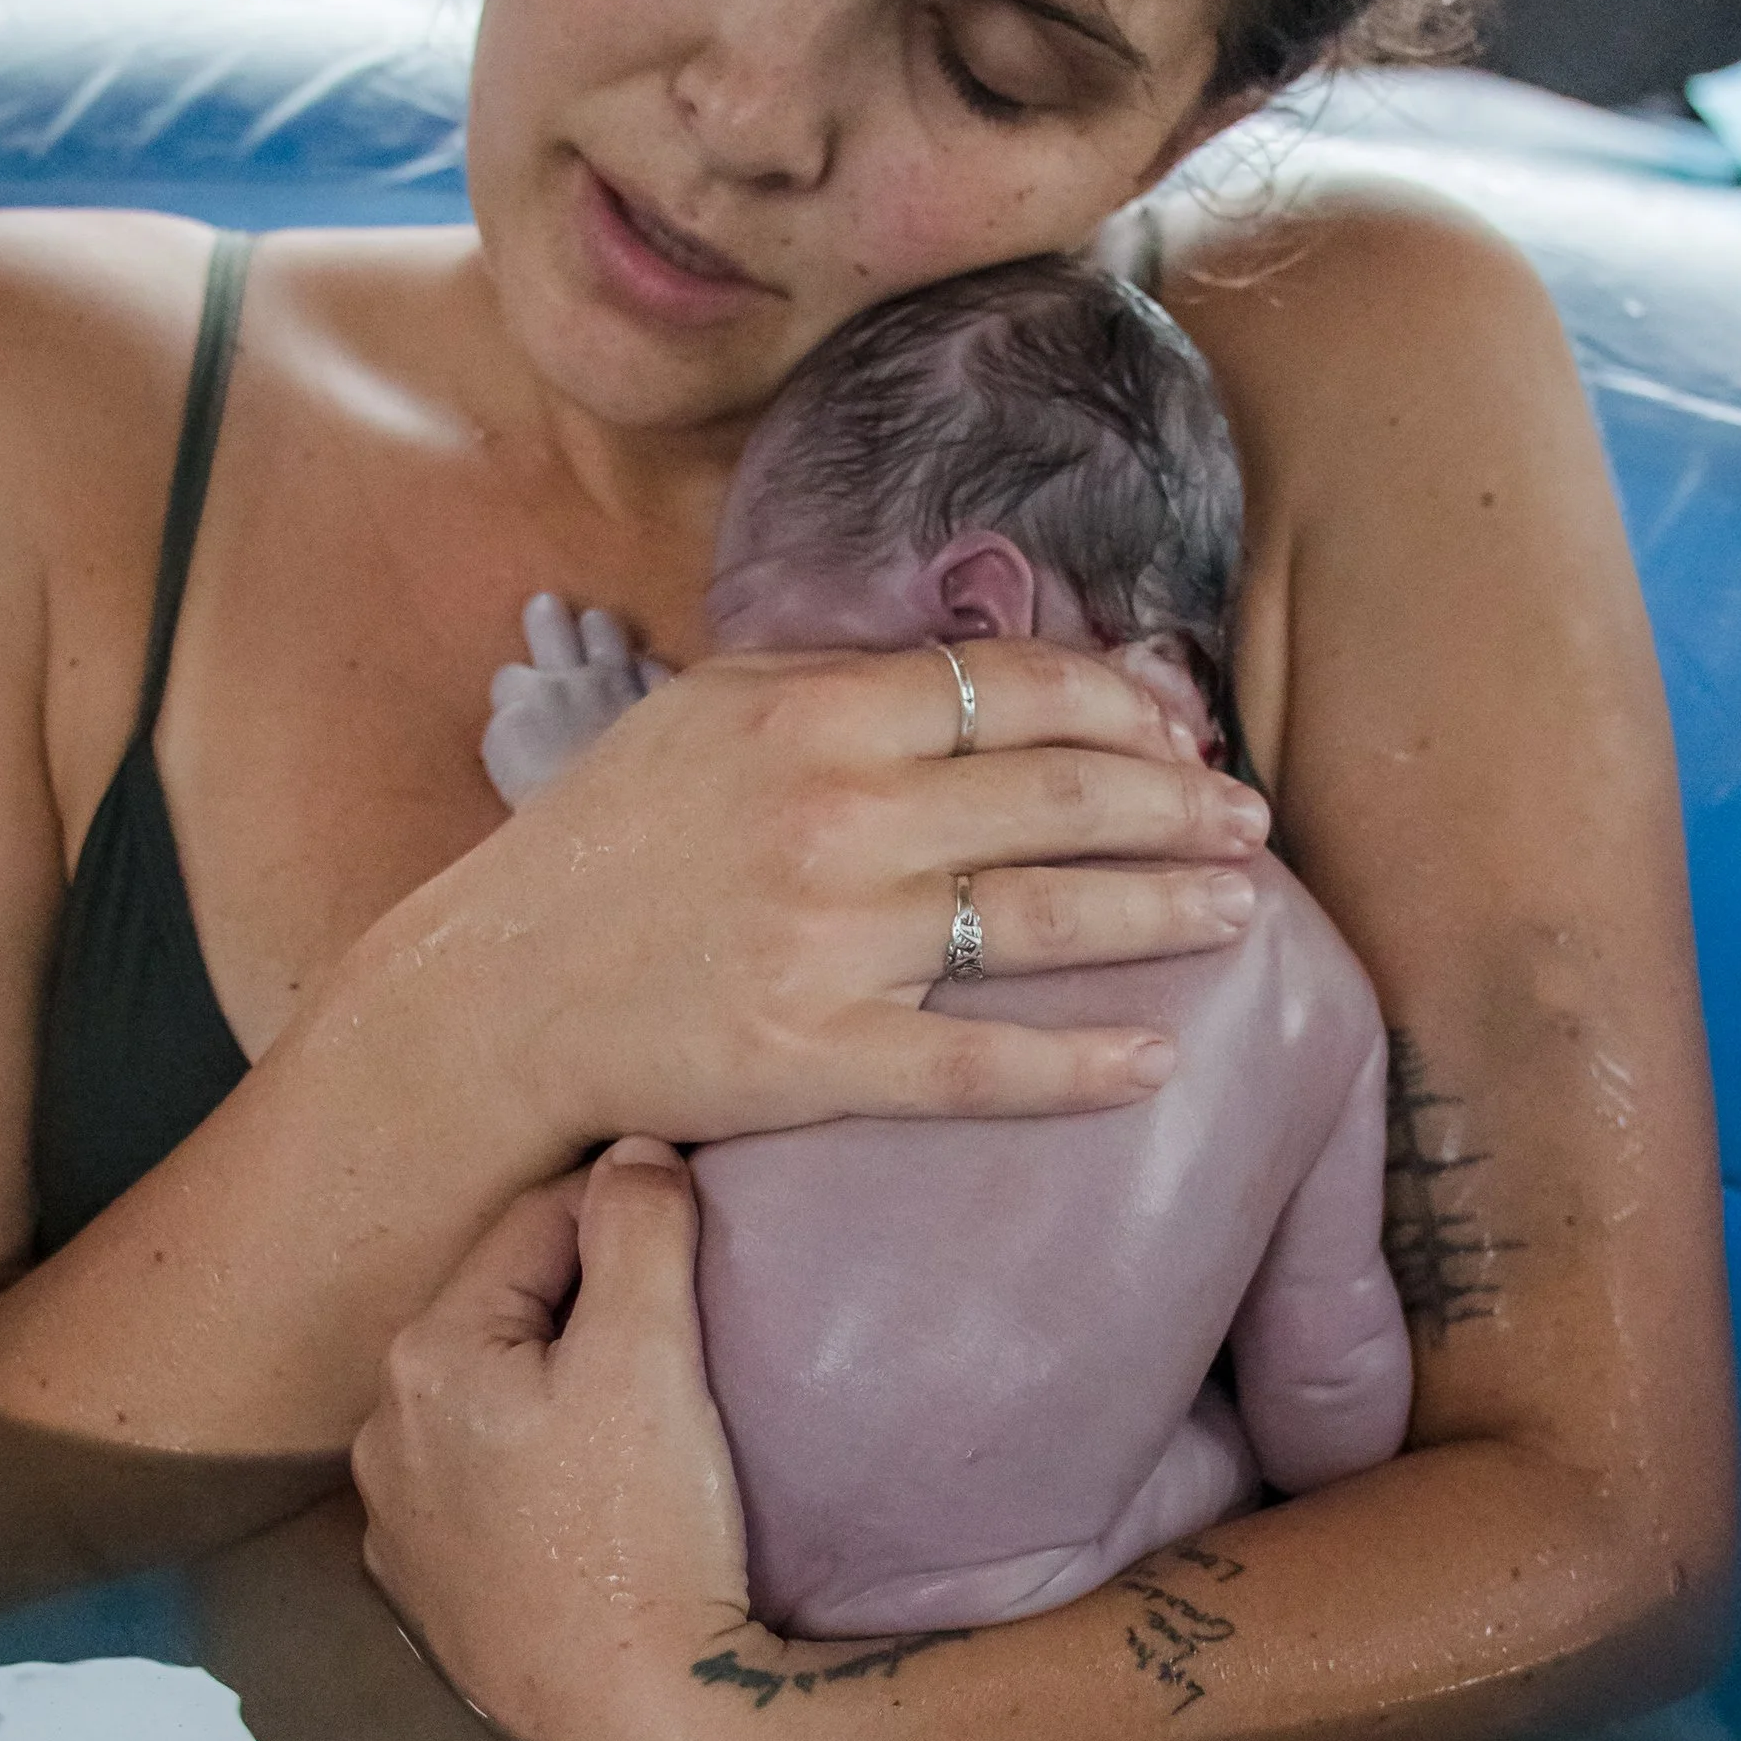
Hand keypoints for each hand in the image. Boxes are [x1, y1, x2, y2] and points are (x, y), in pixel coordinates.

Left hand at [354, 1140, 759, 1740]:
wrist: (640, 1730)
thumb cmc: (649, 1533)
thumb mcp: (650, 1358)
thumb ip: (640, 1231)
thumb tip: (632, 1151)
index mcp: (427, 1353)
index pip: (534, 1225)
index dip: (623, 1209)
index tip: (693, 1219)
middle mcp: (384, 1433)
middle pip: (503, 1314)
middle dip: (581, 1299)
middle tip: (678, 1315)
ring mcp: (399, 1524)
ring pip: (487, 1404)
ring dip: (549, 1388)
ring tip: (636, 1409)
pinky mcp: (430, 1597)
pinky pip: (480, 1491)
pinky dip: (528, 1473)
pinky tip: (588, 1496)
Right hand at [413, 633, 1270, 1152]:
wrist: (490, 997)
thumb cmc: (600, 851)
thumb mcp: (704, 715)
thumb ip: (836, 680)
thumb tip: (982, 673)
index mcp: (810, 711)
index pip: (1018, 687)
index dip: (1126, 709)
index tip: (1181, 738)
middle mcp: (833, 813)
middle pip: (1059, 795)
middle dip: (1179, 807)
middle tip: (1249, 826)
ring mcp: (827, 939)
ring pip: (1042, 918)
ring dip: (1163, 911)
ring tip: (1237, 913)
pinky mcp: (811, 1055)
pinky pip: (977, 1064)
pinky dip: (1077, 1067)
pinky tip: (1155, 1064)